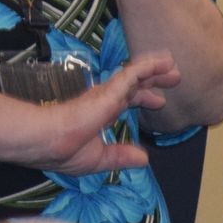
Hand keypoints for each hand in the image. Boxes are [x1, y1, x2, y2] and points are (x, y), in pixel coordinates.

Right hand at [17, 51, 179, 174]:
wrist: (49, 141)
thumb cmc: (65, 151)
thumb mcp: (99, 159)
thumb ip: (120, 156)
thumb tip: (143, 159)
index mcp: (100, 115)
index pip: (125, 101)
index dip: (143, 98)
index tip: (159, 100)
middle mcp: (103, 100)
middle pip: (133, 86)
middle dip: (153, 80)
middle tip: (174, 76)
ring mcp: (106, 94)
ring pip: (134, 76)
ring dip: (154, 69)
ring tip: (171, 63)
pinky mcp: (108, 91)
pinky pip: (131, 75)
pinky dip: (147, 68)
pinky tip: (161, 63)